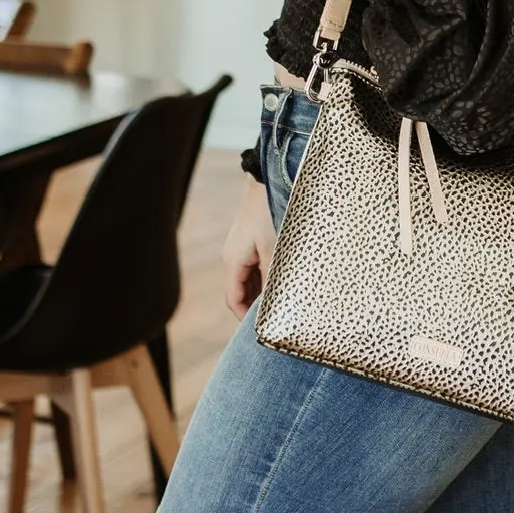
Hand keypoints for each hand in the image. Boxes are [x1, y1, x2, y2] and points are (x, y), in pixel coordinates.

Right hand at [223, 178, 275, 318]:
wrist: (269, 180)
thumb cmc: (270, 213)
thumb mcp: (274, 250)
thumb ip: (273, 279)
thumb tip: (276, 304)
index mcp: (232, 261)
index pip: (233, 300)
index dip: (245, 318)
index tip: (263, 332)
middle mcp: (232, 257)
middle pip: (239, 292)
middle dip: (254, 308)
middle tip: (275, 322)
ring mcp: (241, 249)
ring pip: (247, 281)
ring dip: (260, 294)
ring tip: (280, 306)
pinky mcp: (250, 241)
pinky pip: (254, 268)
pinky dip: (264, 280)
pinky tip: (280, 284)